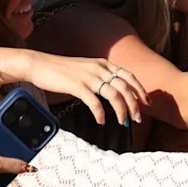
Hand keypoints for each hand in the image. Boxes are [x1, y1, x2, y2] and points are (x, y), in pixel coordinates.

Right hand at [9, 49, 147, 125]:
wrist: (40, 64)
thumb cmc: (62, 70)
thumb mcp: (87, 68)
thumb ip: (100, 76)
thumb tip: (114, 92)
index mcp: (103, 63)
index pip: (129, 76)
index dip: (140, 90)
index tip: (146, 103)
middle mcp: (99, 68)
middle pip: (125, 87)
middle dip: (134, 105)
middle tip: (137, 119)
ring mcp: (89, 77)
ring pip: (114, 95)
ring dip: (122, 111)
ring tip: (122, 123)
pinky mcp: (77, 86)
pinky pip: (95, 103)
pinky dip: (101, 114)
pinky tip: (101, 121)